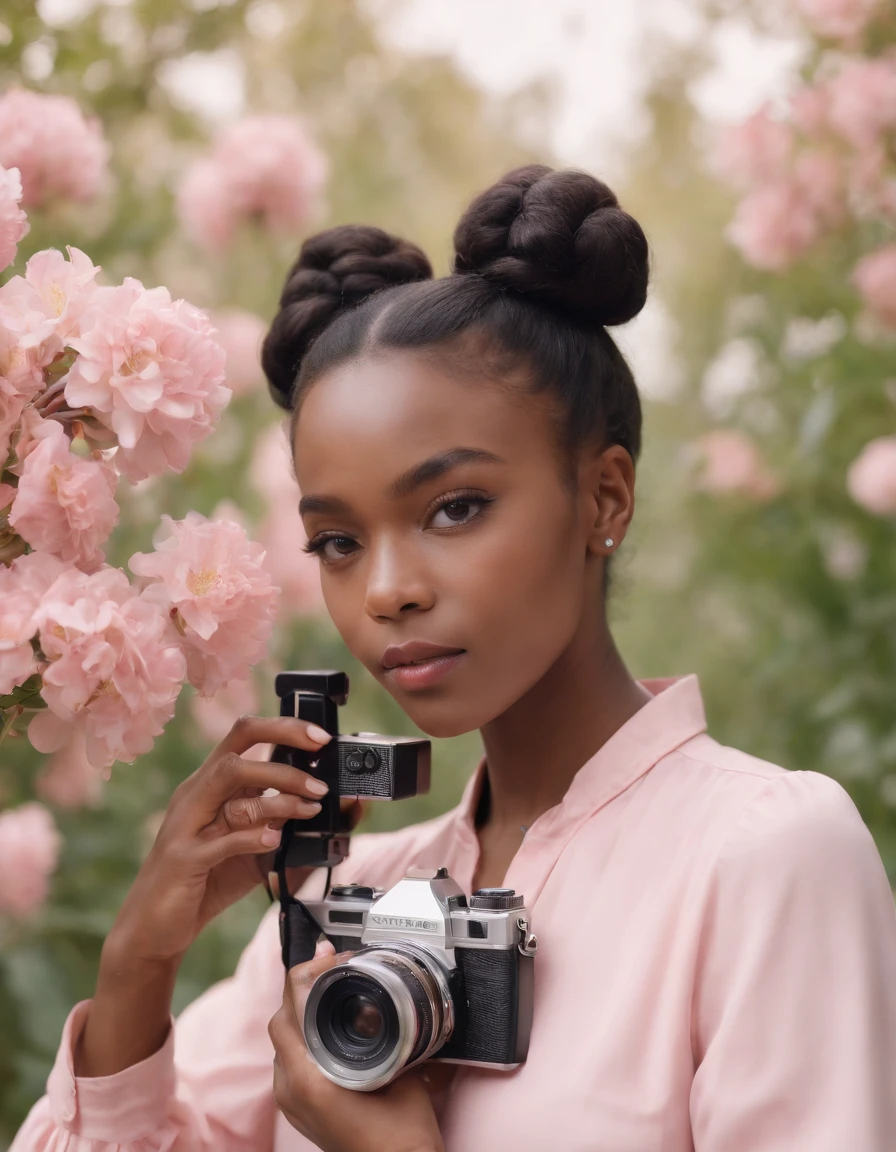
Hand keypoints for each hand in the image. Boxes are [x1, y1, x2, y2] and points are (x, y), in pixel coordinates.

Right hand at [78, 715, 360, 1078]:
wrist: (155, 928)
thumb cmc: (207, 879)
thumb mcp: (255, 847)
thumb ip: (290, 825)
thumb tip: (345, 810)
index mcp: (211, 784)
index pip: (244, 734)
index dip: (284, 727)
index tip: (322, 738)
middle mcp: (195, 795)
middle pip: (237, 751)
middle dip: (284, 752)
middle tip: (323, 780)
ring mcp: (186, 824)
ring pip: (229, 783)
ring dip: (278, 794)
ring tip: (313, 808)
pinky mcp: (184, 859)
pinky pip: (220, 839)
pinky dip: (252, 837)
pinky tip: (276, 842)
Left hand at [268, 944, 446, 1151]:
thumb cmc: (399, 1137)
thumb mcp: (402, 1073)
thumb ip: (390, 1033)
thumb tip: (383, 998)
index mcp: (308, 1078)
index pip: (290, 1006)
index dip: (308, 972)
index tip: (330, 955)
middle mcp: (290, 1089)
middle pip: (281, 1018)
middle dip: (303, 987)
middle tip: (333, 966)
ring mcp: (291, 1101)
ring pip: (284, 1039)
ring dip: (303, 1011)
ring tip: (332, 991)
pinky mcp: (299, 1109)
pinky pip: (290, 1059)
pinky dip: (305, 1036)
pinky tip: (330, 1027)